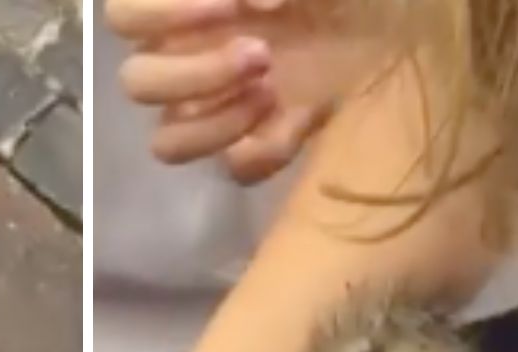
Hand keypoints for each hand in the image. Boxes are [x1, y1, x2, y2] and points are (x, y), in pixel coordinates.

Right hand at [107, 0, 369, 180]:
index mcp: (183, 10)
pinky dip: (265, 149)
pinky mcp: (253, 146)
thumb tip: (256, 4)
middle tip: (263, 54)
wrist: (391, 25)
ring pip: (168, 142)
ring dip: (216, 120)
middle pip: (136, 84)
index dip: (166, 10)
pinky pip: (234, 168)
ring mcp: (215, 109)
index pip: (126, 16)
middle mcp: (184, 59)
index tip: (234, 4)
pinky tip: (304, 117)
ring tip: (273, 89)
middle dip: (195, 72)